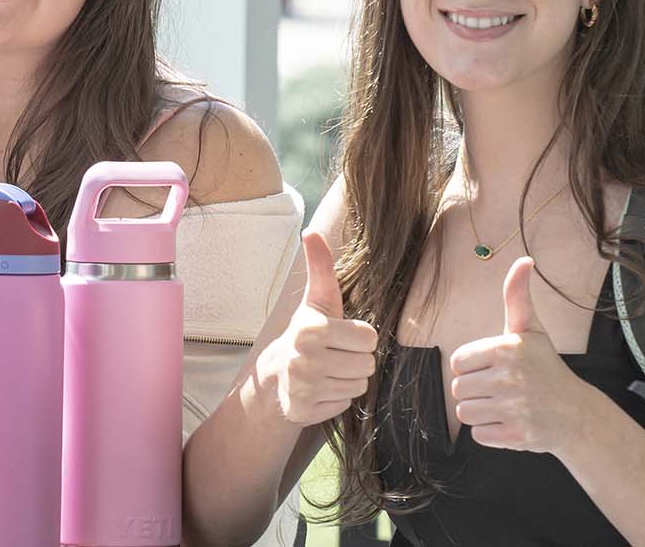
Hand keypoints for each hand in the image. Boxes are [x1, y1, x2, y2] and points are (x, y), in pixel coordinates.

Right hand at [261, 233, 379, 425]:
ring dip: (347, 380)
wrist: (275, 375)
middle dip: (355, 360)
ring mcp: (303, 388)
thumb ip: (320, 267)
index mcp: (312, 330)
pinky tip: (320, 390)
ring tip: (327, 372)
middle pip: (367, 365)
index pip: (369, 338)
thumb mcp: (317, 300)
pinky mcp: (303, 411)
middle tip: (334, 356)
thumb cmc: (306, 333)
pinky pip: (344, 405)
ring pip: (358, 386)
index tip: (338, 336)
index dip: (358, 337)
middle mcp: (305, 360)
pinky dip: (335, 399)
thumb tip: (311, 232)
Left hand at [448, 256, 601, 453]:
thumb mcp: (531, 330)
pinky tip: (511, 422)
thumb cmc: (545, 368)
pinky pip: (478, 434)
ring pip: (464, 412)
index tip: (495, 368)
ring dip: (481, 412)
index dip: (472, 367)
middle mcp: (510, 378)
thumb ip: (518, 296)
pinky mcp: (515, 436)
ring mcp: (513, 409)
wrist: (575, 414)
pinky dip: (491, 432)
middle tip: (502, 388)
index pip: (457, 362)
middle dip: (476, 390)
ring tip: (506, 405)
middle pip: (458, 389)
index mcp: (508, 348)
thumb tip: (524, 260)